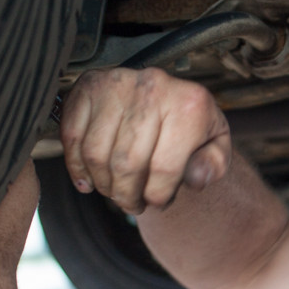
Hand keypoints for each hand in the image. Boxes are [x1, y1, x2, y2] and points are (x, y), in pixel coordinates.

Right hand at [60, 68, 231, 213]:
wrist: (170, 96)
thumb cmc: (193, 128)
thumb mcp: (216, 146)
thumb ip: (213, 166)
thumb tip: (195, 179)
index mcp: (189, 103)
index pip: (165, 167)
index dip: (158, 196)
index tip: (158, 203)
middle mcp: (152, 87)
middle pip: (127, 163)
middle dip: (127, 196)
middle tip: (133, 205)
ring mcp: (117, 83)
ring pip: (96, 153)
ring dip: (103, 185)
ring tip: (115, 193)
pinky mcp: (88, 86)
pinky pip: (72, 136)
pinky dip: (76, 166)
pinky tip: (88, 181)